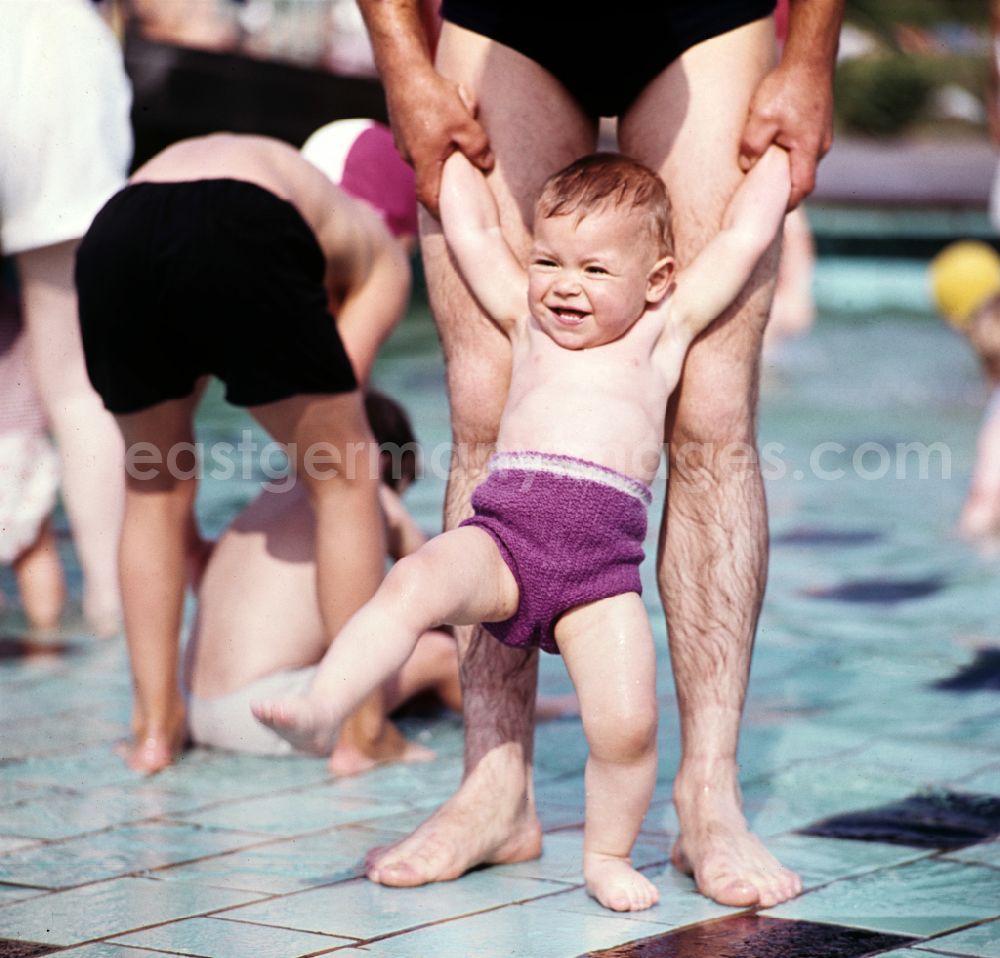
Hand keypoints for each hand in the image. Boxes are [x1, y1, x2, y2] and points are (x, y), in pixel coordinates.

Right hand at [385, 71, 493, 217]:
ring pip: (426, 159)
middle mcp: (410, 157)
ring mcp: (403, 144)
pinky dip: (434, 142)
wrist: (403, 69)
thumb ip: (478, 148)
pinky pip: (421, 144)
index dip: (440, 211)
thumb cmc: (433, 97)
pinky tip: (443, 126)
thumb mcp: (464, 124)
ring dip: (441, 156)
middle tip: (464, 183)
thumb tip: (486, 164)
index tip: (450, 218)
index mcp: (423, 162)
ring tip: (456, 142)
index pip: (429, 198)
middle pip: (430, 178)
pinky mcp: (403, 131)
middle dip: (446, 180)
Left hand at [738, 61, 832, 208]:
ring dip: (785, 170)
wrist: (810, 57)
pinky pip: (802, 149)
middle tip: (763, 198)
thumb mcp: (760, 120)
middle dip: (784, 190)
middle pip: (802, 178)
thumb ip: (752, 149)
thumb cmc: (786, 88)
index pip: (801, 189)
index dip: (787, 204)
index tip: (770, 212)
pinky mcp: (817, 125)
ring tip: (763, 175)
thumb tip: (746, 169)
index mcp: (809, 150)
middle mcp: (820, 146)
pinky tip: (773, 151)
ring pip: (802, 162)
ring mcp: (821, 135)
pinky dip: (789, 155)